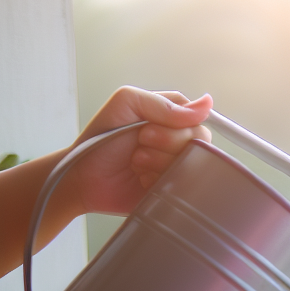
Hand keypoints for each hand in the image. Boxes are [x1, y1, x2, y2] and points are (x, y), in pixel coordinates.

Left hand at [66, 87, 212, 216]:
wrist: (83, 180)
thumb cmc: (100, 141)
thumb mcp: (126, 104)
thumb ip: (164, 103)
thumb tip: (207, 105)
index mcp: (170, 115)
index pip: (196, 114)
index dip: (176, 124)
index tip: (146, 129)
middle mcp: (178, 138)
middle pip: (198, 139)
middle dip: (165, 144)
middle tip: (139, 146)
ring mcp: (178, 163)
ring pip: (193, 162)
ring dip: (160, 164)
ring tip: (137, 165)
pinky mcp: (176, 187)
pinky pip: (187, 184)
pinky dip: (162, 181)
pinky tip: (144, 180)